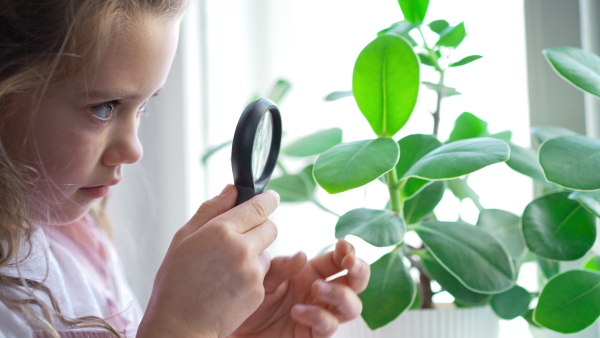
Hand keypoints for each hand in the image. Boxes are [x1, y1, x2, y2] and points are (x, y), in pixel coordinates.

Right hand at [137, 185, 278, 337]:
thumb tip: (230, 190)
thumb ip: (210, 210)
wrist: (179, 326)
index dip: (267, 200)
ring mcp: (252, 272)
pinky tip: (229, 286)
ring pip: (267, 253)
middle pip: (271, 228)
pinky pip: (263, 275)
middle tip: (240, 240)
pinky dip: (251, 278)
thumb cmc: (175, 282)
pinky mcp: (259, 291)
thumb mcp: (183, 238)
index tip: (270, 198)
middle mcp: (241, 248)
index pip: (259, 206)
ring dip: (255, 256)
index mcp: (221, 231)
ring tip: (226, 270)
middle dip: (260, 229)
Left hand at [230, 239, 369, 337]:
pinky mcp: (311, 335)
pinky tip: (297, 311)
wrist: (236, 325)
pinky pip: (327, 327)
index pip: (340, 260)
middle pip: (357, 282)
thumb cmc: (251, 297)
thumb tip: (302, 255)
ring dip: (340, 295)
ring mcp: (319, 315)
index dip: (347, 251)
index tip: (342, 245)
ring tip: (317, 288)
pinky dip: (317, 316)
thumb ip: (281, 267)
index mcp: (313, 273)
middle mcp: (321, 294)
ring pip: (351, 307)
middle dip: (360, 270)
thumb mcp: (262, 276)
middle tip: (349, 264)